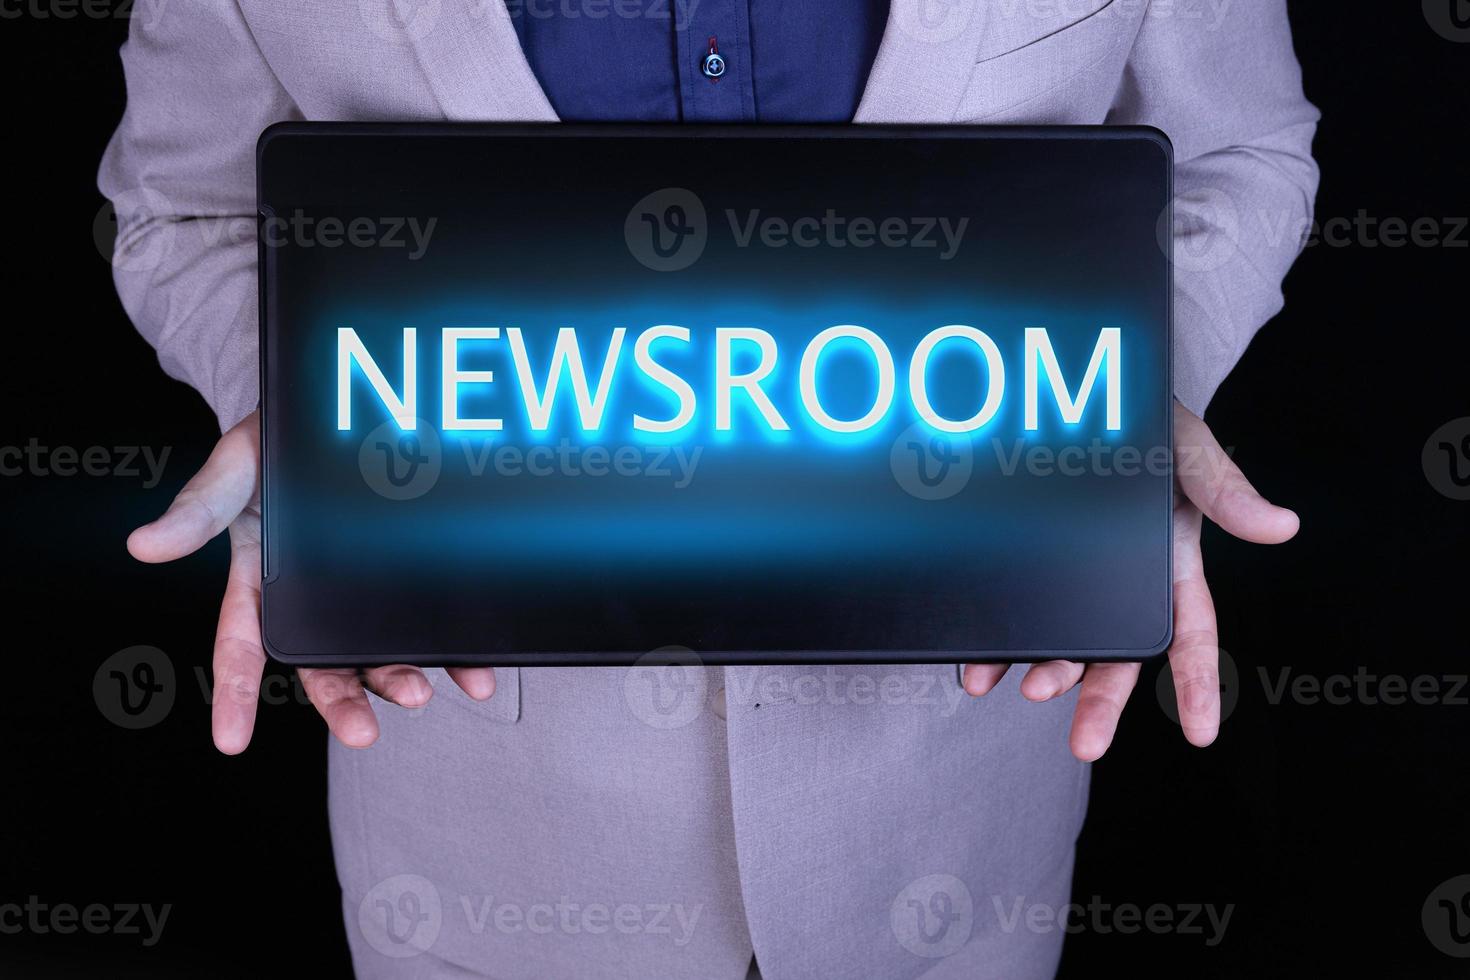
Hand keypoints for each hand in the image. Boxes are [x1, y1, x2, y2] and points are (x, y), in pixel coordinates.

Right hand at [127, 410, 495, 753]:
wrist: (334, 411)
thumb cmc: (272, 446)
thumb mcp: (234, 468)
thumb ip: (198, 509)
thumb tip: (145, 546)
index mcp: (261, 580)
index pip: (241, 647)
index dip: (235, 694)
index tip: (230, 740)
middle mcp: (312, 598)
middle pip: (324, 664)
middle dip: (342, 702)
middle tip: (362, 732)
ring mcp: (364, 589)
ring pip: (379, 651)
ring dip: (400, 678)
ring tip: (423, 694)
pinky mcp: (410, 574)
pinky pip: (430, 618)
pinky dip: (452, 650)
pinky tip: (475, 670)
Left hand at [961, 400, 1298, 760]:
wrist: (1081, 395)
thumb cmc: (1147, 423)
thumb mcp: (1186, 448)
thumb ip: (1224, 488)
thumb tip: (1282, 526)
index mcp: (1169, 565)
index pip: (1189, 634)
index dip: (1198, 685)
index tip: (1202, 734)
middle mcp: (1120, 583)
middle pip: (1116, 657)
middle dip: (1102, 702)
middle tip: (1086, 745)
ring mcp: (1070, 576)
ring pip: (1061, 641)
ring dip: (1044, 672)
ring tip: (1023, 690)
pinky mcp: (1023, 563)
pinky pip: (1009, 611)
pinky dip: (994, 642)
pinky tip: (974, 667)